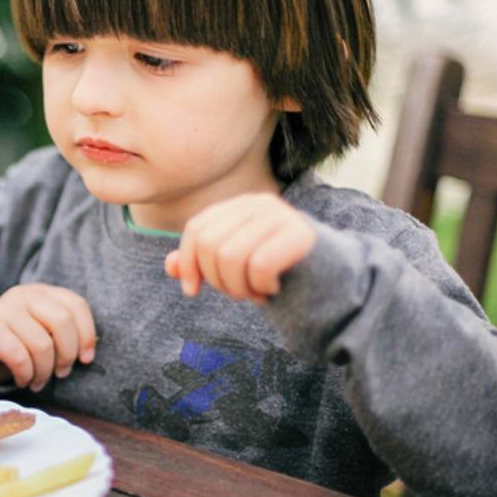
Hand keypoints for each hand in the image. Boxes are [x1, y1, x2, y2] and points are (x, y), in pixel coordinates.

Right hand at [0, 284, 95, 390]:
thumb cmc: (20, 342)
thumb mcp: (45, 331)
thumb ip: (65, 334)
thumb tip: (87, 354)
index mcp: (43, 292)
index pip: (76, 305)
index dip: (87, 335)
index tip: (86, 359)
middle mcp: (24, 295)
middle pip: (62, 322)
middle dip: (67, 355)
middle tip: (62, 373)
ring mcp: (4, 310)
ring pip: (42, 345)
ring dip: (45, 371)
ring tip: (39, 380)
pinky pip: (19, 357)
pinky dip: (26, 375)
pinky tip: (23, 379)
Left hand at [165, 194, 316, 303]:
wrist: (326, 281)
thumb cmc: (275, 273)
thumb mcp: (232, 267)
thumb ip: (201, 263)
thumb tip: (170, 267)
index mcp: (238, 206)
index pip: (196, 229)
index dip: (188, 262)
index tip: (191, 291)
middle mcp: (258, 204)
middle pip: (210, 244)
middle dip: (218, 280)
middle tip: (239, 292)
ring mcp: (281, 216)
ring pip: (231, 256)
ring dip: (239, 287)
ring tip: (255, 292)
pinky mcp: (301, 235)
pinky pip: (259, 265)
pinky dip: (261, 286)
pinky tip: (272, 288)